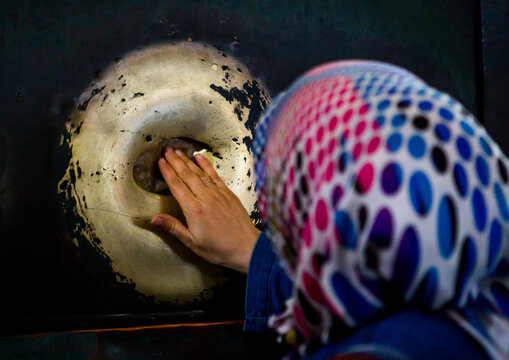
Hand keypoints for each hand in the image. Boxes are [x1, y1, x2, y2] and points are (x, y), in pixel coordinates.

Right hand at [151, 148, 259, 273]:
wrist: (245, 247)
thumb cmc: (218, 248)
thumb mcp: (191, 242)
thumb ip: (173, 227)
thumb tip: (154, 219)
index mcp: (193, 209)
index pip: (176, 185)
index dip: (167, 172)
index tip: (160, 161)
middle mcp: (205, 197)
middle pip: (186, 175)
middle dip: (175, 161)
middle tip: (166, 150)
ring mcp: (217, 193)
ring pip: (199, 172)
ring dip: (187, 161)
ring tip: (178, 151)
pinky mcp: (227, 193)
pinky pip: (214, 175)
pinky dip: (206, 165)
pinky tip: (199, 157)